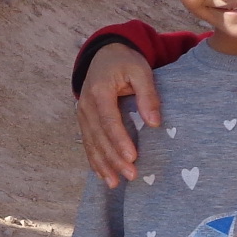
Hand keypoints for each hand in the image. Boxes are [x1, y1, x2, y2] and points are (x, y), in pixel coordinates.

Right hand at [77, 43, 159, 184]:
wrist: (104, 53)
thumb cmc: (125, 61)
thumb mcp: (140, 70)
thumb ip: (147, 95)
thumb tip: (154, 123)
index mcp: (99, 91)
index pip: (109, 121)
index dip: (120, 140)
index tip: (133, 157)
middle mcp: (86, 105)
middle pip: (100, 137)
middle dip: (114, 158)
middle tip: (131, 175)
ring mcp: (82, 114)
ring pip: (91, 143)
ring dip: (103, 164)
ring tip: (114, 183)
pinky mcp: (84, 120)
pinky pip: (88, 143)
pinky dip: (94, 160)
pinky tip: (102, 175)